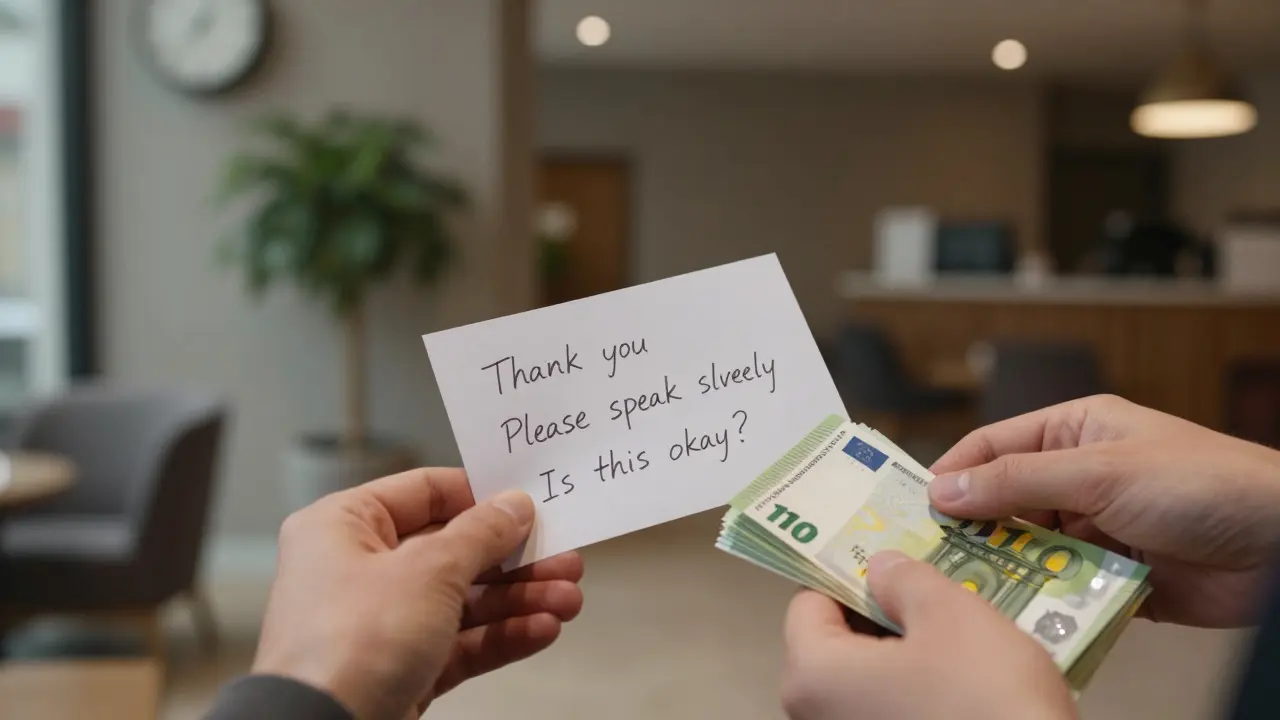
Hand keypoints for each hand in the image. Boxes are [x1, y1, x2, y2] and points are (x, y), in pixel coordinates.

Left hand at [251, 468, 583, 719]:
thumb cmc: (354, 641)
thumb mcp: (430, 570)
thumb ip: (481, 534)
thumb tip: (514, 506)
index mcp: (344, 526)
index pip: (423, 493)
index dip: (479, 496)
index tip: (529, 503)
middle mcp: (358, 569)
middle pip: (453, 550)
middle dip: (514, 560)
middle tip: (564, 559)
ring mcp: (380, 623)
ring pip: (463, 600)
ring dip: (519, 599)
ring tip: (569, 600)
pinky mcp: (400, 669)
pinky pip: (459, 643)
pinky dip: (501, 636)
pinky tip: (544, 630)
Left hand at [782, 551, 1075, 719]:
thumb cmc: (982, 697)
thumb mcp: (950, 615)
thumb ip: (904, 580)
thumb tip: (879, 568)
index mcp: (812, 675)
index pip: (809, 603)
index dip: (848, 572)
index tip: (889, 555)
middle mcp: (818, 717)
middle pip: (838, 643)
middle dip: (881, 611)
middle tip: (930, 585)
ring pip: (871, 678)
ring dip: (908, 650)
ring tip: (959, 626)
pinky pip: (893, 708)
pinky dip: (920, 688)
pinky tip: (966, 675)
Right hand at [928, 394, 1279, 627]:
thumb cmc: (1204, 484)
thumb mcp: (1100, 471)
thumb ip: (1018, 480)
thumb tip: (943, 488)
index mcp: (1075, 433)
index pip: (994, 446)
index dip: (953, 474)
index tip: (915, 508)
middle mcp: (1081, 478)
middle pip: (1005, 503)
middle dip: (973, 530)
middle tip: (933, 559)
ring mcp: (1098, 529)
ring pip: (1030, 550)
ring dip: (1008, 570)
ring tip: (973, 592)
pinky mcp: (1115, 577)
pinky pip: (1063, 589)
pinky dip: (1043, 601)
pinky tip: (1021, 615)